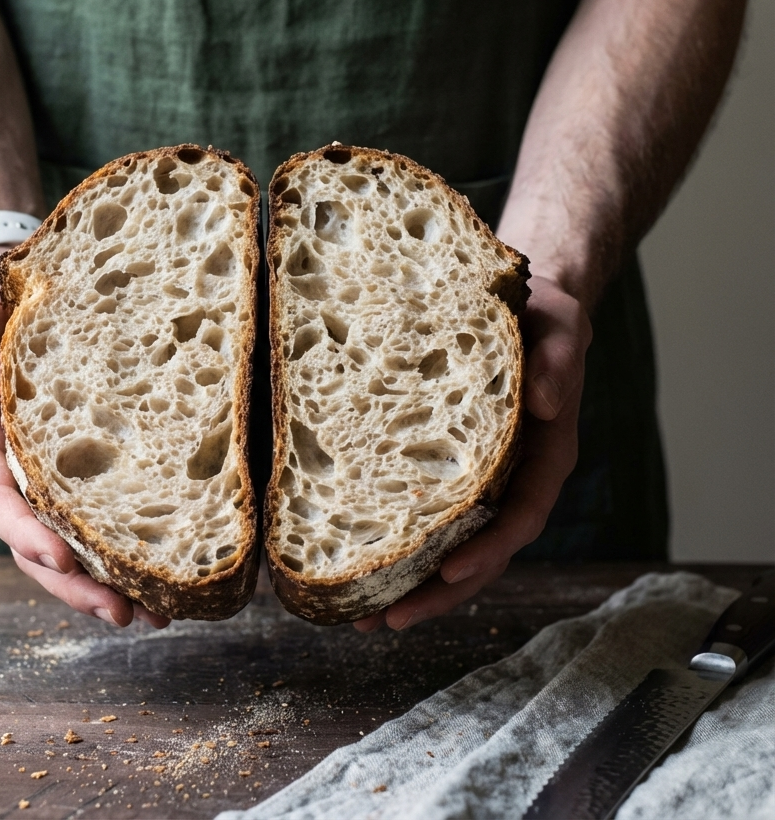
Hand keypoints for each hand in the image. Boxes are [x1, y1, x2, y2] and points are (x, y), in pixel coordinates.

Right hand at [0, 247, 169, 628]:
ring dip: (100, 585)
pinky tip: (157, 577)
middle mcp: (6, 472)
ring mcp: (36, 480)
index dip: (25, 534)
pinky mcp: (67, 475)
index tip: (62, 560)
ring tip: (152, 614)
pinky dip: (115, 556)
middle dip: (73, 585)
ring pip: (61, 548)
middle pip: (30, 545)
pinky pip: (86, 524)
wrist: (6, 304)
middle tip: (123, 612)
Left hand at [353, 275, 591, 631]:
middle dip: (437, 591)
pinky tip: (356, 558)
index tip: (451, 573)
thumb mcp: (559, 323)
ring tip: (358, 612)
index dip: (490, 550)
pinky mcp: (445, 463)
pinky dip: (396, 540)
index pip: (522, 516)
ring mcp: (479, 476)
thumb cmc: (540, 313)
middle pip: (482, 550)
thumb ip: (560, 358)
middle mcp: (512, 476)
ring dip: (410, 583)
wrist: (519, 298)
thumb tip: (546, 402)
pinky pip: (424, 510)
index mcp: (544, 454)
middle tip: (384, 618)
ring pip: (450, 543)